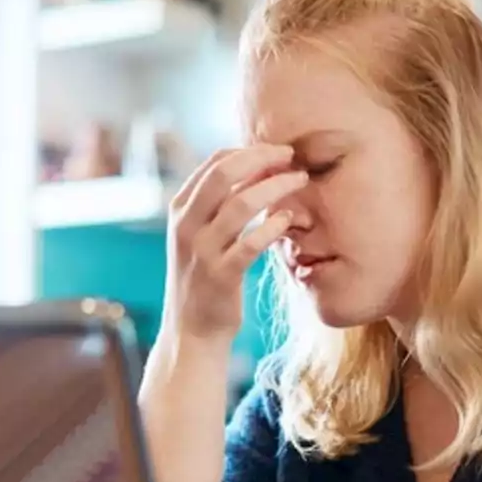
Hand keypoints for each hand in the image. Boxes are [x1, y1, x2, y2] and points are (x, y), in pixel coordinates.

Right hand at [162, 145, 306, 341]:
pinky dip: (272, 227)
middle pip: (224, 173)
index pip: (215, 162)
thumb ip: (218, 204)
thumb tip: (256, 168)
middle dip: (262, 158)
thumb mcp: (201, 235)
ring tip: (300, 181)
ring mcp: (201, 250)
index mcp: (181, 208)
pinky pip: (250, 244)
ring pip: (240, 203)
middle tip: (292, 157)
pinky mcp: (220, 276)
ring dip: (275, 187)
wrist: (192, 331)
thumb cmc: (206, 277)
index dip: (250, 150)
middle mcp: (186, 225)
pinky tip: (288, 219)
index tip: (279, 152)